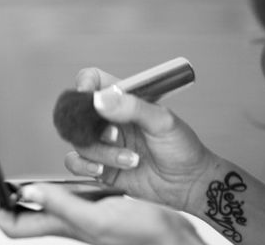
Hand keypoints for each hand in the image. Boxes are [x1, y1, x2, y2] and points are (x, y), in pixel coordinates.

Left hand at [0, 178, 205, 244]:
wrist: (179, 240)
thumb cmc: (146, 235)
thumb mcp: (101, 218)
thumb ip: (63, 207)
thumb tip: (26, 191)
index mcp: (63, 226)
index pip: (13, 222)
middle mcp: (65, 223)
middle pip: (16, 216)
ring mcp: (76, 216)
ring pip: (31, 208)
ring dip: (9, 195)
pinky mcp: (91, 207)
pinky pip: (53, 199)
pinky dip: (36, 189)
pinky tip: (36, 183)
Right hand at [64, 67, 217, 210]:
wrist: (189, 185)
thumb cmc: (183, 149)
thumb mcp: (163, 122)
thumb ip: (133, 107)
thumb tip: (100, 99)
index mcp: (122, 99)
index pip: (92, 80)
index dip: (84, 84)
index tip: (88, 97)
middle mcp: (108, 119)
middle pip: (78, 113)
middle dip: (92, 128)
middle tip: (114, 135)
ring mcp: (102, 142)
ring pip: (79, 141)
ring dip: (102, 153)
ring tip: (131, 159)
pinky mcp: (100, 164)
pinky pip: (75, 162)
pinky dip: (84, 166)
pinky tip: (102, 170)